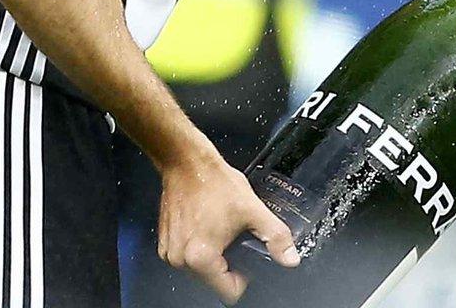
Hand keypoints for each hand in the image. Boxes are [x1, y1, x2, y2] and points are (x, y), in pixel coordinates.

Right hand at [158, 150, 297, 304]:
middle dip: (229, 265)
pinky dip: (200, 248)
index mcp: (200, 257)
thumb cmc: (216, 184)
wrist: (187, 163)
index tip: (250, 260)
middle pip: (213, 280)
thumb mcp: (254, 210)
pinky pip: (187, 257)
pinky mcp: (164, 243)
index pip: (227, 292)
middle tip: (238, 239)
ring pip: (200, 269)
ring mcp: (169, 252)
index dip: (245, 279)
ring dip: (214, 256)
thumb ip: (276, 237)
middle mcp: (180, 260)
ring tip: (223, 230)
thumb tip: (290, 259)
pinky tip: (209, 227)